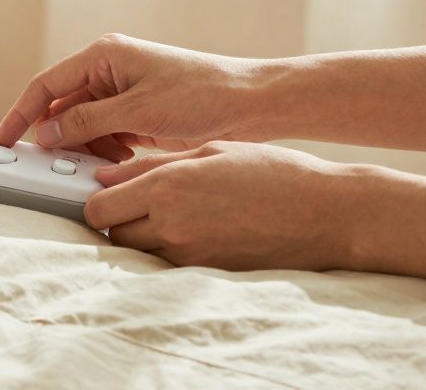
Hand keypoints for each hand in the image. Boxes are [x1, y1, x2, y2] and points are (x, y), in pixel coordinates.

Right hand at [0, 33, 267, 161]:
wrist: (253, 104)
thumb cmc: (203, 95)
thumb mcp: (138, 112)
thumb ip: (87, 123)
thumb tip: (46, 134)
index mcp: (103, 56)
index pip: (45, 86)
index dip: (19, 115)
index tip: (2, 142)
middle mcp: (108, 70)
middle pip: (61, 107)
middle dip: (56, 138)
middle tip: (48, 166)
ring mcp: (122, 92)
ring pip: (82, 125)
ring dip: (84, 148)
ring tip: (99, 165)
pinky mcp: (137, 113)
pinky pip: (104, 134)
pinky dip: (104, 151)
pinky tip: (118, 162)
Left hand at [84, 142, 351, 270]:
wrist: (327, 213)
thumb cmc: (273, 173)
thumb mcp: (208, 152)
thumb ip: (151, 165)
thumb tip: (105, 176)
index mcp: (167, 186)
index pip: (98, 209)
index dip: (98, 203)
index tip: (109, 194)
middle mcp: (171, 224)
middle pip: (113, 236)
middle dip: (118, 222)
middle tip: (139, 206)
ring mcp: (189, 255)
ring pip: (139, 254)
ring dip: (142, 239)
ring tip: (172, 217)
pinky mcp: (207, 274)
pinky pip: (168, 266)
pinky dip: (169, 252)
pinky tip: (194, 232)